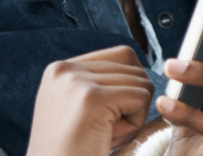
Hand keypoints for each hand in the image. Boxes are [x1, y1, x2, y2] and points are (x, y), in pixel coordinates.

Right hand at [26, 45, 154, 155]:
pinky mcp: (92, 98)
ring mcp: (76, 82)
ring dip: (134, 114)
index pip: (121, 56)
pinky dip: (135, 123)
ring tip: (105, 135)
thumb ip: (100, 87)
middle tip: (106, 131)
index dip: (129, 86)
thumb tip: (143, 71)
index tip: (107, 117)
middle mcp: (64, 69)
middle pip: (133, 66)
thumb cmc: (71, 154)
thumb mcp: (78, 112)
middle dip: (132, 101)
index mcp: (59, 70)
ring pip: (139, 82)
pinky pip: (140, 97)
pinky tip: (110, 139)